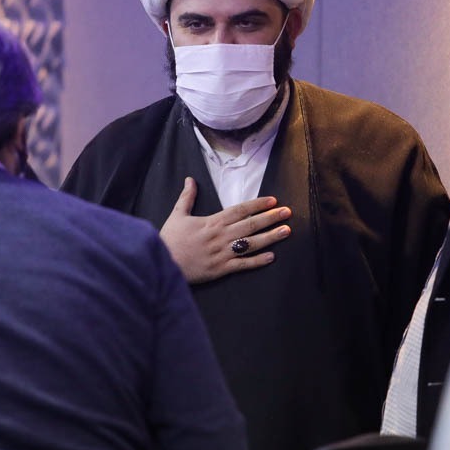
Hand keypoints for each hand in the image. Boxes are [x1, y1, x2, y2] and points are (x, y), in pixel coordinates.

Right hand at [160, 177, 291, 284]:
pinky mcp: (221, 269)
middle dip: (270, 217)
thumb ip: (186, 197)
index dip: (257, 205)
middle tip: (288, 212)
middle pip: (250, 225)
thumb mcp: (177, 215)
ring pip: (251, 244)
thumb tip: (189, 179)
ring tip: (286, 231)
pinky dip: (257, 261)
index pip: (239, 210)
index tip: (273, 201)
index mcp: (212, 222)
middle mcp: (221, 236)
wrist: (162, 263)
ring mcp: (222, 253)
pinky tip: (271, 257)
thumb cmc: (169, 240)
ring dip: (270, 237)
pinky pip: (243, 265)